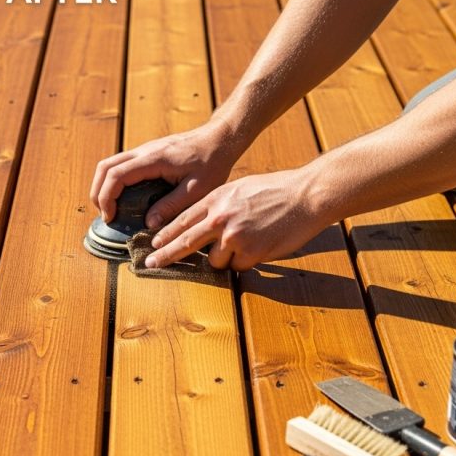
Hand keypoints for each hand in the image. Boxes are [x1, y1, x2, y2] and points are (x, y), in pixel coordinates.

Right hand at [90, 120, 244, 227]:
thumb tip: (148, 223)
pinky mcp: (147, 152)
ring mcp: (144, 150)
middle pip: (104, 167)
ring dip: (103, 186)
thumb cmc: (212, 163)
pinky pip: (120, 164)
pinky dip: (113, 180)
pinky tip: (123, 197)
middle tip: (105, 215)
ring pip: (109, 164)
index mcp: (153, 159)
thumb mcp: (197, 190)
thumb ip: (171, 206)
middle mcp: (143, 151)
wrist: (219, 139)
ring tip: (110, 208)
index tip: (110, 217)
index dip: (106, 197)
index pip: (116, 175)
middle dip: (97, 192)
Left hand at [145, 169, 326, 270]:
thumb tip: (200, 225)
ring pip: (215, 260)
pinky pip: (238, 266)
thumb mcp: (238, 189)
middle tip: (150, 265)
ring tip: (247, 242)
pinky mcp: (251, 252)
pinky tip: (260, 247)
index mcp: (215, 199)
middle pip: (185, 242)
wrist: (306, 195)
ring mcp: (235, 236)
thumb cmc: (275, 191)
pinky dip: (245, 262)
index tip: (153, 245)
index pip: (182, 220)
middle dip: (166, 256)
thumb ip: (217, 205)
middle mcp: (220, 217)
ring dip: (225, 258)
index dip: (166, 235)